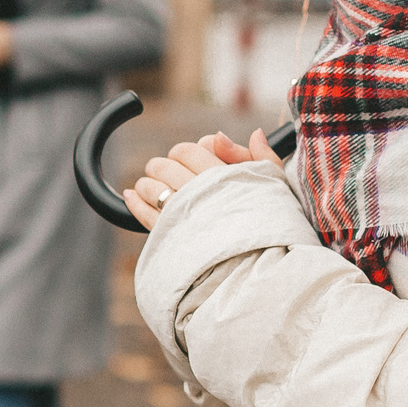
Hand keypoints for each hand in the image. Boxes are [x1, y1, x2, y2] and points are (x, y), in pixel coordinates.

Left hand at [124, 129, 272, 228]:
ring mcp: (181, 214)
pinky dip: (135, 202)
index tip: (186, 159)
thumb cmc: (273, 227)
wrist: (262, 271)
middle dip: (162, 166)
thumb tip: (224, 134)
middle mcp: (198, 192)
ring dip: (148, 184)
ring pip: (151, 187)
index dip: (185, 152)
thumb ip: (259, 156)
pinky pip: (144, 215)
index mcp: (221, 175)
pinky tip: (131, 196)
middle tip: (165, 172)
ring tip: (151, 188)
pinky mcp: (170, 237)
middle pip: (165, 166)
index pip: (190, 151)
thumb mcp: (276, 186)